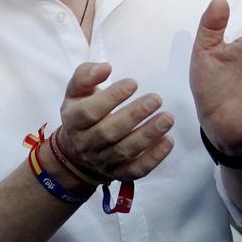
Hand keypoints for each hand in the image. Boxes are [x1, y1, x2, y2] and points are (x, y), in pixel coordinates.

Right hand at [50, 61, 176, 185]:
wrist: (76, 152)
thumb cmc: (82, 113)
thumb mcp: (76, 92)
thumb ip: (86, 75)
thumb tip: (105, 68)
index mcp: (73, 121)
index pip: (90, 111)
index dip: (112, 97)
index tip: (133, 83)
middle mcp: (85, 143)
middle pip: (108, 132)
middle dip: (134, 115)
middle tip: (156, 99)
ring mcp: (102, 161)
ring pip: (124, 151)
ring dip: (148, 135)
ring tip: (167, 118)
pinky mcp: (118, 173)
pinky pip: (136, 170)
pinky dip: (153, 158)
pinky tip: (168, 141)